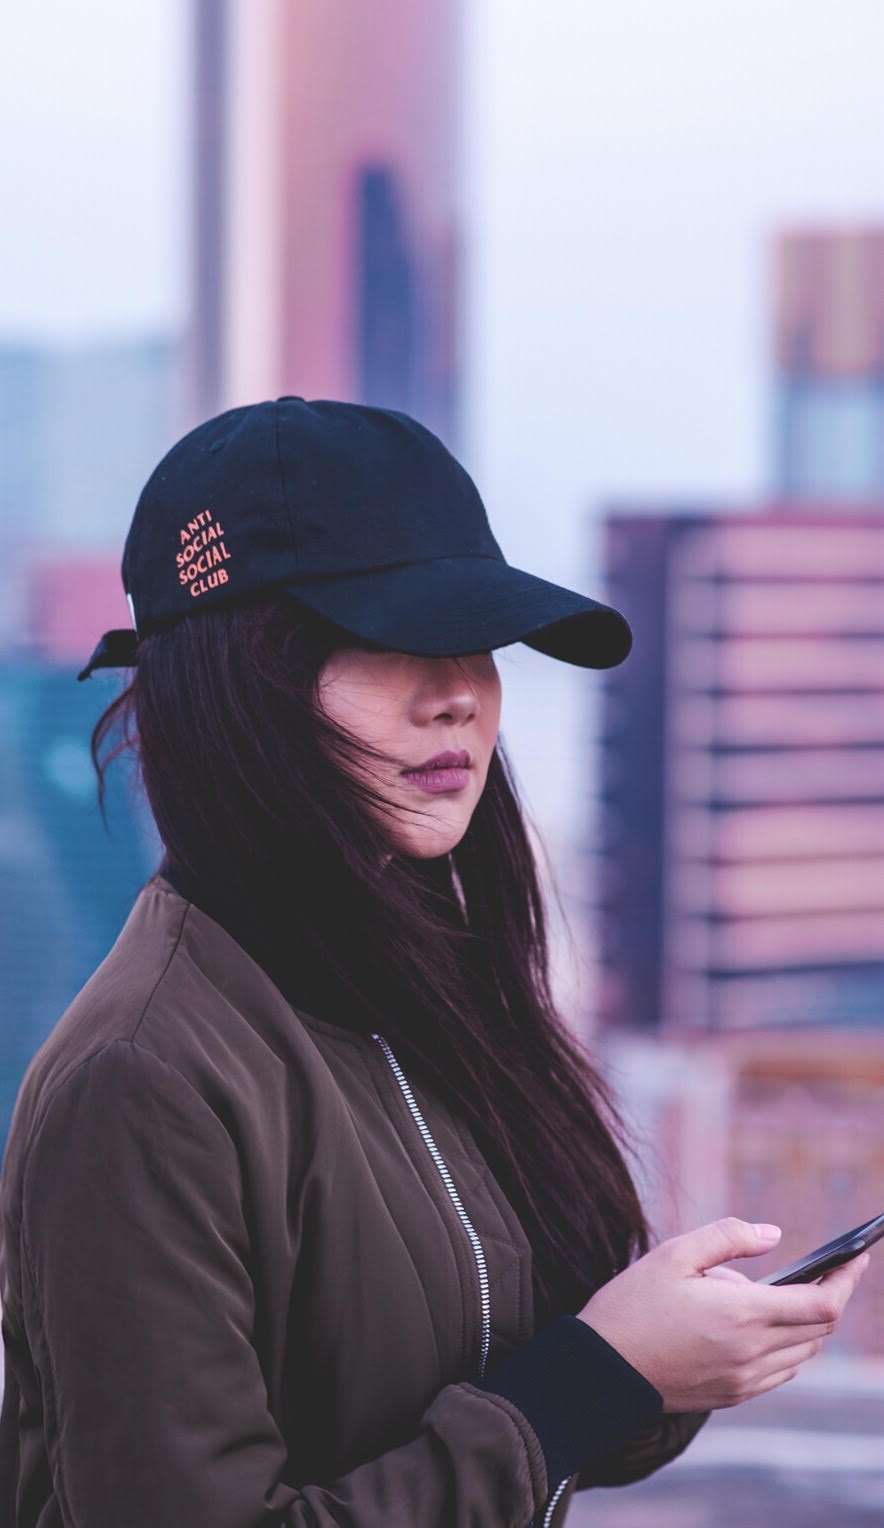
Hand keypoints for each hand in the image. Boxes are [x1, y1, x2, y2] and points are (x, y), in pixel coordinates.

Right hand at [577, 1217, 869, 1412]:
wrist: (600, 1370)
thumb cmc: (633, 1305)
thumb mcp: (674, 1253)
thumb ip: (729, 1237)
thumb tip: (774, 1234)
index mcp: (742, 1315)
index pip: (823, 1304)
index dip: (848, 1279)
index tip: (858, 1256)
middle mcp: (752, 1354)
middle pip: (819, 1329)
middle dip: (833, 1294)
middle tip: (834, 1265)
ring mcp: (744, 1381)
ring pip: (803, 1352)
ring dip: (810, 1322)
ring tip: (793, 1288)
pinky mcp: (732, 1395)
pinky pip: (781, 1371)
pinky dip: (789, 1345)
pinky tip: (765, 1323)